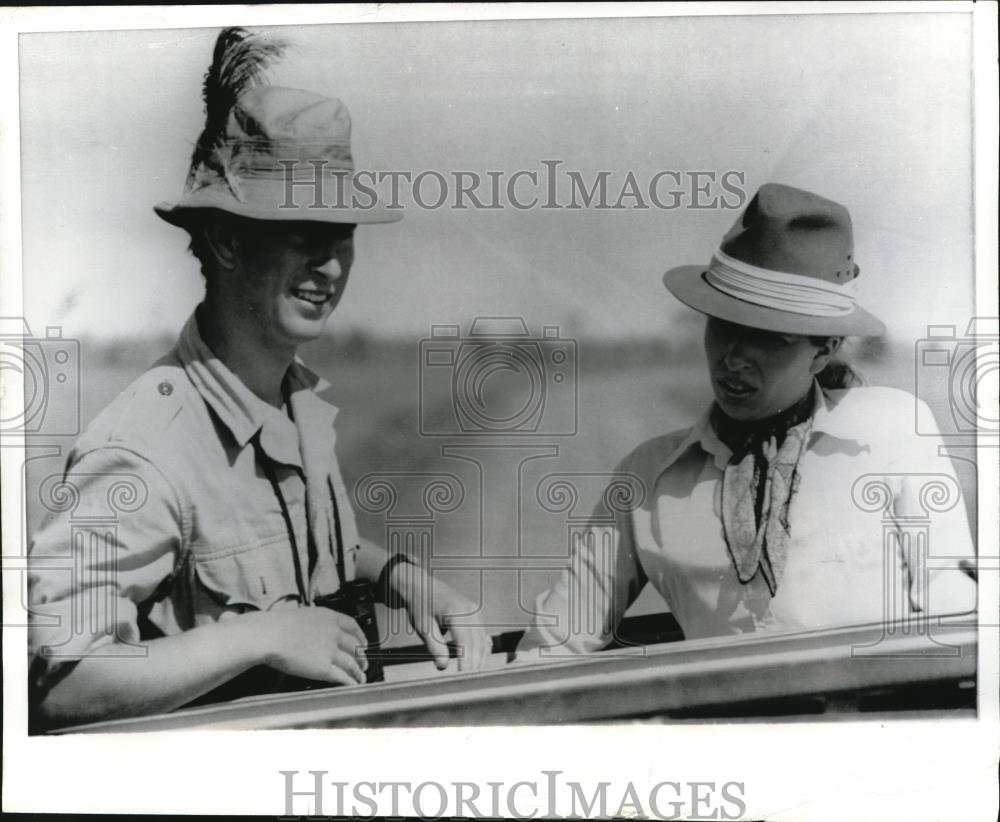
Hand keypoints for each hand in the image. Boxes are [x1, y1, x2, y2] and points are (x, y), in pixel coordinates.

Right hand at [253, 607, 368, 685]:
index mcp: (329, 617)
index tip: (363, 642)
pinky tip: (352, 684)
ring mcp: (330, 651)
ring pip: (351, 663)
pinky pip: (342, 676)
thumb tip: (317, 632)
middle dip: (361, 656)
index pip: (352, 625)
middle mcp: (333, 633)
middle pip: (355, 646)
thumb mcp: (303, 616)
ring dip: (358, 672)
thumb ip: (316, 624)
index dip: (361, 635)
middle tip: (364, 663)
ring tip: (361, 677)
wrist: (271, 635)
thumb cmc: (277, 626)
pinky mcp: (324, 668)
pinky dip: (350, 681)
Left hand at [390, 564, 490, 671]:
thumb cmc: (420, 605)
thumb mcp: (423, 626)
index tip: (462, 680)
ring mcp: (476, 612)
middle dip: (473, 666)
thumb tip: (443, 667)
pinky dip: (481, 651)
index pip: (466, 644)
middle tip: (467, 685)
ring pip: (483, 642)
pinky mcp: (477, 615)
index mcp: (457, 612)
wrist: (421, 585)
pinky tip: (476, 665)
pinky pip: (483, 637)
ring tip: (472, 679)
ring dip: (479, 661)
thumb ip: (434, 646)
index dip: (466, 664)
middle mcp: (471, 611)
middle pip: (478, 645)